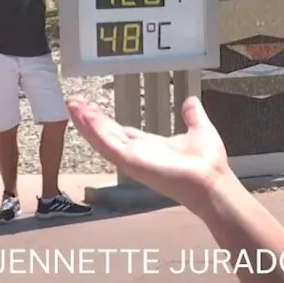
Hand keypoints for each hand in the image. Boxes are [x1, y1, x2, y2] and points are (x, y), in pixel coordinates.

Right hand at [67, 96, 235, 214]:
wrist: (211, 181)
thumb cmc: (207, 162)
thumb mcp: (199, 130)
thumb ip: (192, 116)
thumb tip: (190, 101)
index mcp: (150, 146)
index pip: (121, 132)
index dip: (105, 121)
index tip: (91, 110)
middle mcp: (137, 153)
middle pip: (107, 133)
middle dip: (89, 119)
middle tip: (73, 103)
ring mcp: (132, 158)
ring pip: (102, 138)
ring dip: (86, 122)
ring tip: (72, 106)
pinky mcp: (131, 162)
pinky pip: (107, 144)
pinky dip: (94, 131)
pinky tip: (83, 118)